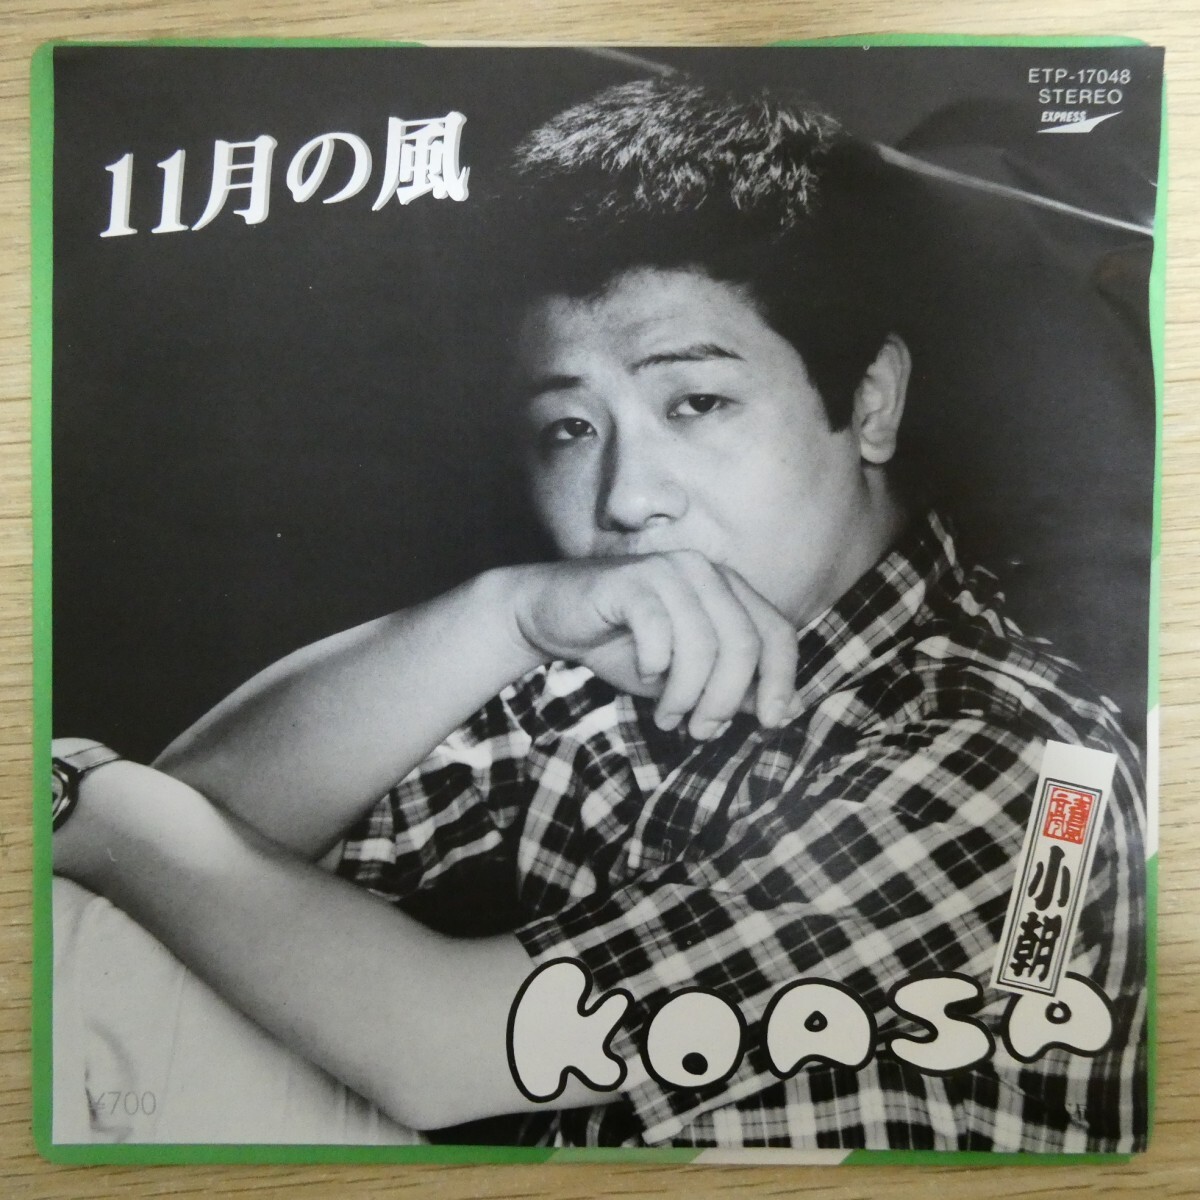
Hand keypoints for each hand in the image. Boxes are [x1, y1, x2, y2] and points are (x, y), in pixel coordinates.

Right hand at [508, 551, 799, 737]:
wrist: (553, 617)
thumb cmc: (625, 647)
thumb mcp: (686, 678)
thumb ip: (733, 689)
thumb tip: (786, 713)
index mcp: (728, 589)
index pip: (777, 633)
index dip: (782, 681)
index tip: (771, 723)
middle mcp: (705, 572)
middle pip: (743, 644)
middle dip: (725, 699)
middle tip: (701, 730)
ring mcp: (668, 570)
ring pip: (703, 643)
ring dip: (686, 693)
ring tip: (667, 715)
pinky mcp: (631, 579)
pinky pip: (659, 630)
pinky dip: (654, 664)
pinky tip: (643, 673)